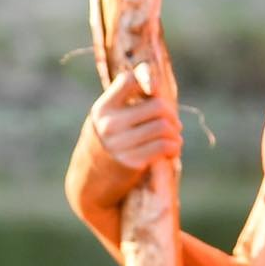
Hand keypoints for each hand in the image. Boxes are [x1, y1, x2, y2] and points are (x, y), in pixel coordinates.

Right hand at [65, 67, 182, 246]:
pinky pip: (164, 146)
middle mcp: (109, 124)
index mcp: (103, 109)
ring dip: (175, 133)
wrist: (88, 186)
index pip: (131, 80)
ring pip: (164, 126)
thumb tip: (157, 85)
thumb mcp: (105, 121)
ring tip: (175, 138)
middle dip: (171, 115)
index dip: (149, 79)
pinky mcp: (131, 163)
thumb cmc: (104, 148)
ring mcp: (119, 144)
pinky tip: (172, 151)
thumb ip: (124, 103)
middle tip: (173, 124)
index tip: (155, 90)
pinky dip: (174, 147)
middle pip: (157, 106)